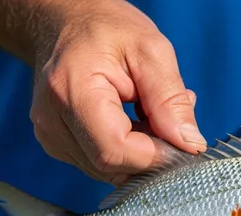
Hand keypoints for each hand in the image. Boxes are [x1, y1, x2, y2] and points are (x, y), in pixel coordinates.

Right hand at [29, 0, 205, 184]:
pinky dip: (125, 149)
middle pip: (111, 165)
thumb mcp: (151, 50)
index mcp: (73, 91)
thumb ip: (170, 99)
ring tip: (151, 111)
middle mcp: (52, 120)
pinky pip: (99, 162)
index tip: (181, 141)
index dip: (155, 155)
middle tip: (171, 121)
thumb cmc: (106, 28)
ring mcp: (50, 135)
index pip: (115, 150)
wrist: (65, 21)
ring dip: (140, 151)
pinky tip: (134, 120)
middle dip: (151, 152)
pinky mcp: (57, 143)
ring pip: (108, 169)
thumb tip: (190, 144)